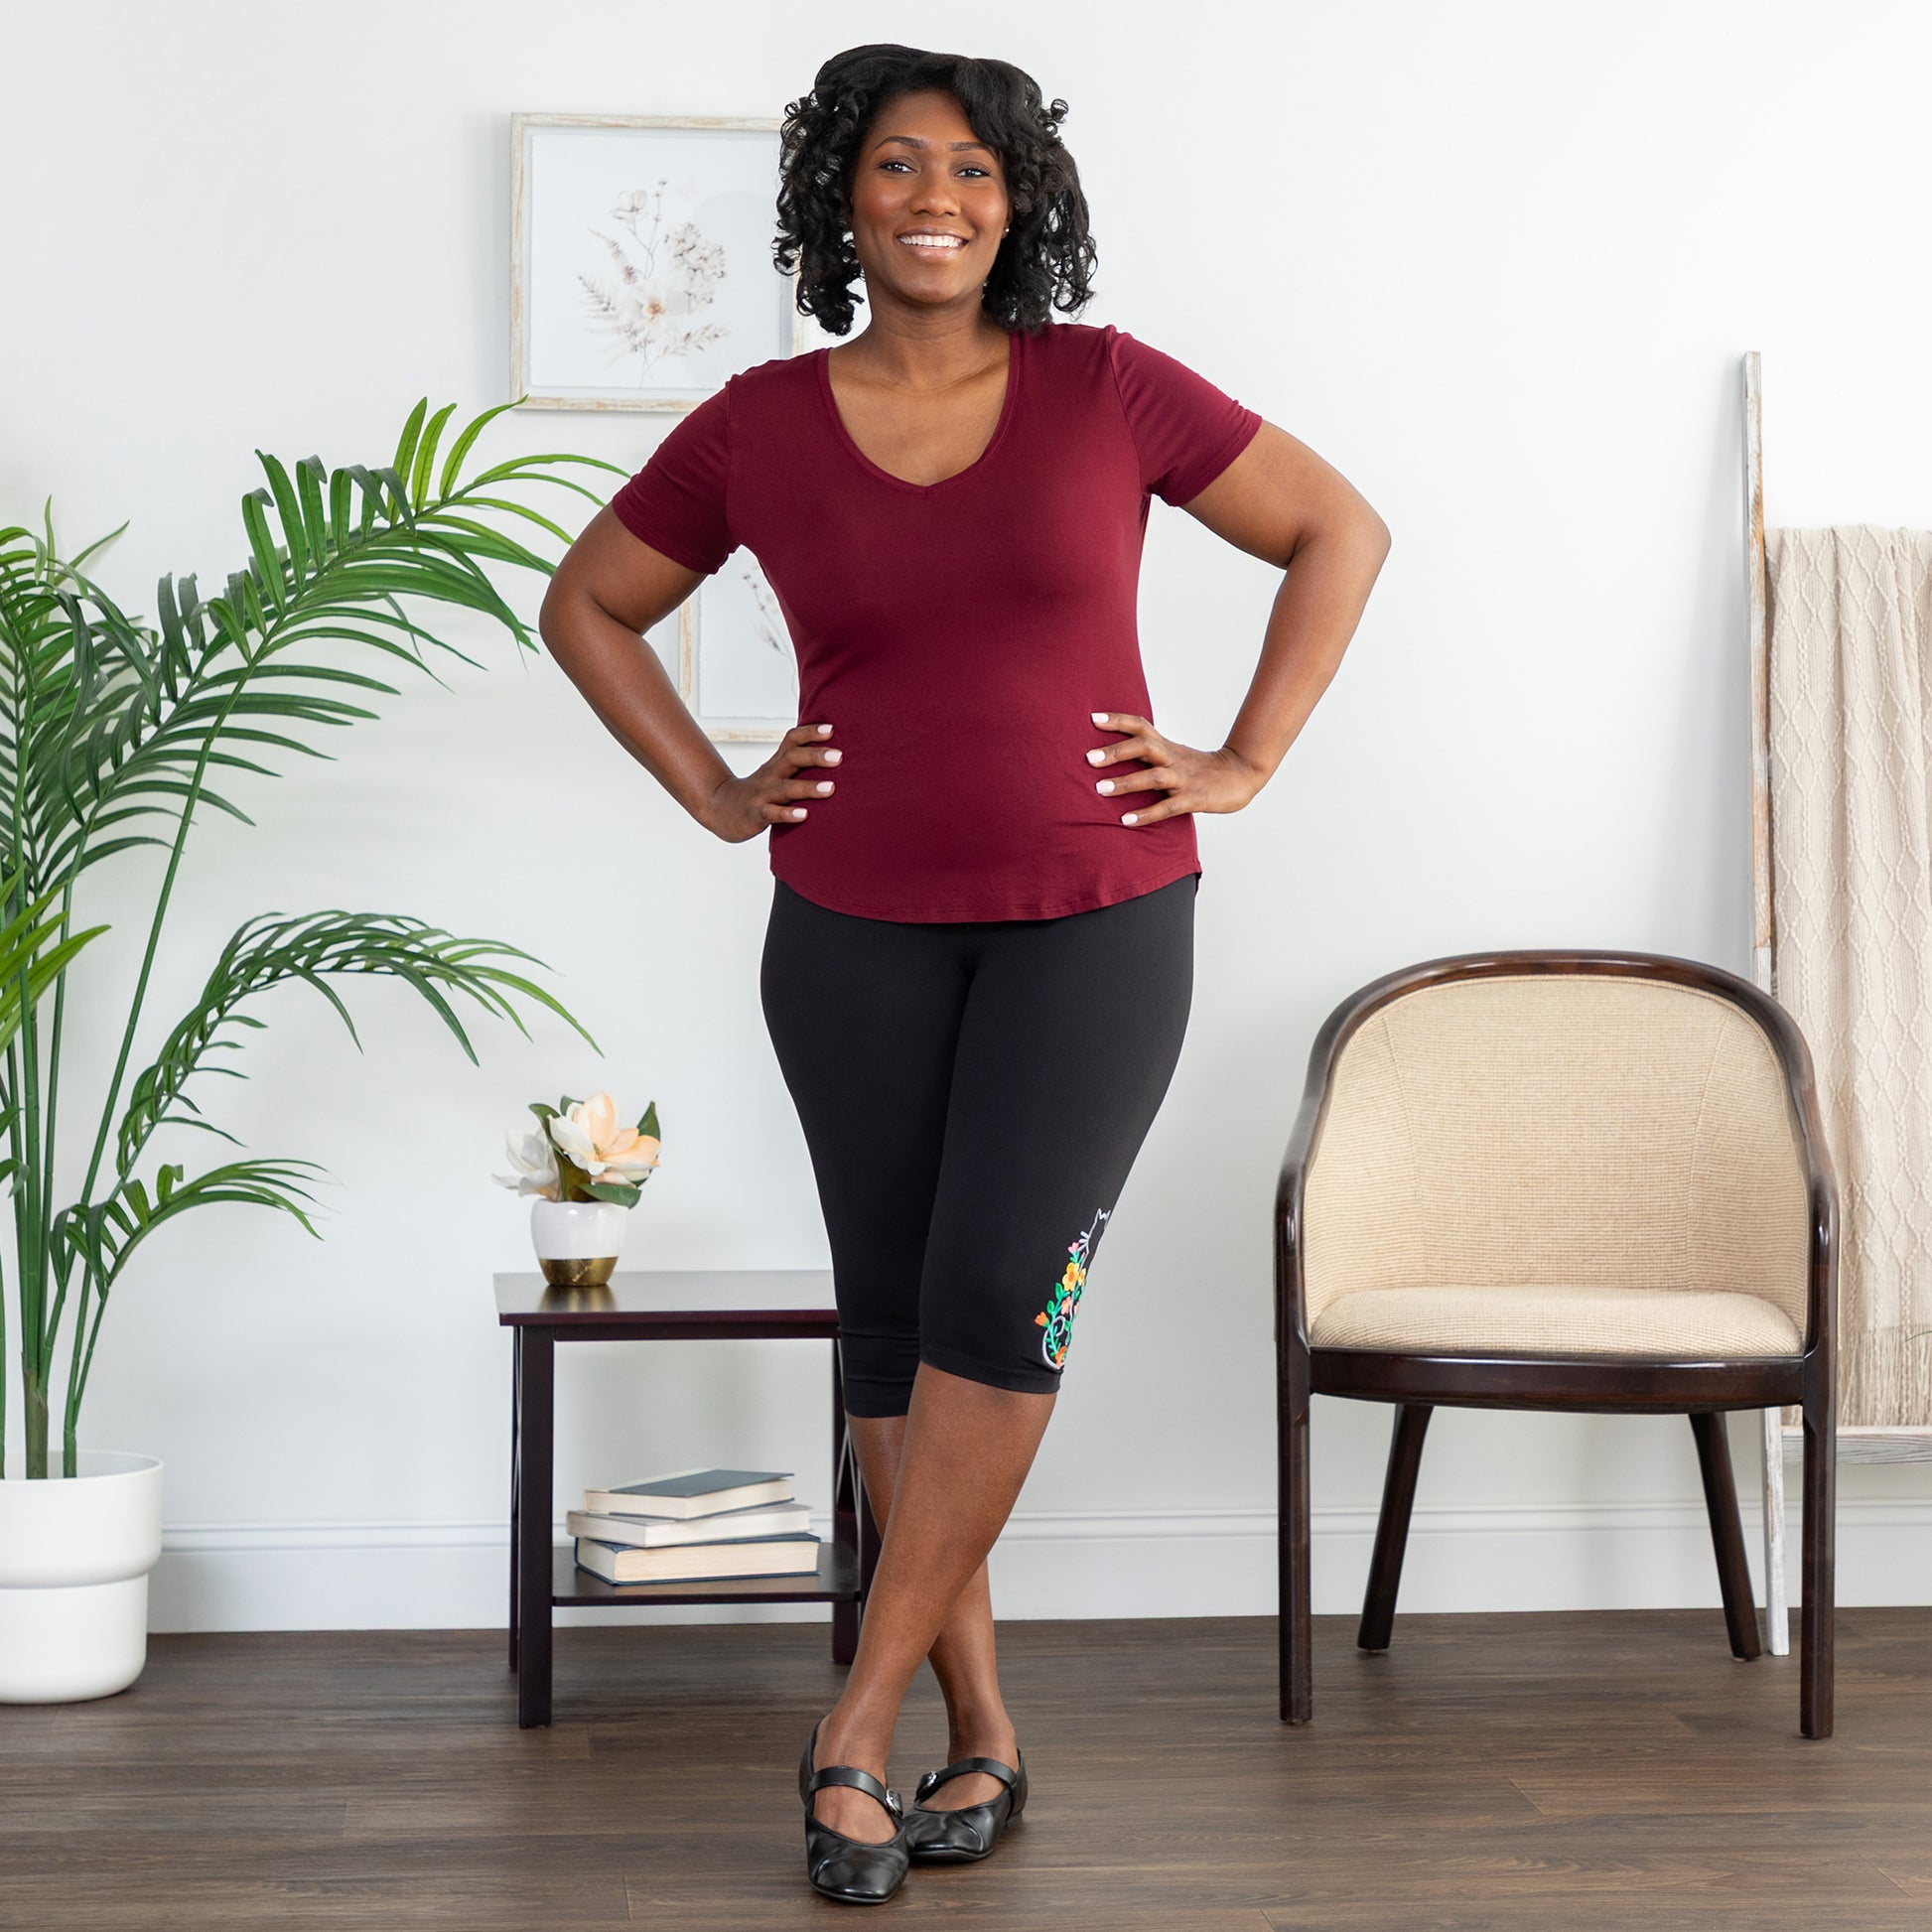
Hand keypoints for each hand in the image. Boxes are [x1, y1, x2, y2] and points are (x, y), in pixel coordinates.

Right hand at [700, 723, 840, 843]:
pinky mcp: (755, 814)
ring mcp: (762, 794)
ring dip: (808, 787)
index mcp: (777, 762)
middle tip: (838, 756)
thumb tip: (836, 754)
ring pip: (785, 788)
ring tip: (831, 788)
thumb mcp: (777, 772)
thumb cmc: (761, 791)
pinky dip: (787, 814)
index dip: (810, 732)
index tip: (831, 729)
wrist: (722, 809)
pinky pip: (771, 813)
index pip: (792, 740)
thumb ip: (800, 763)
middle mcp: (770, 774)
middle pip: (791, 758)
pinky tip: (804, 815)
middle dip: (814, 756)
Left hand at [1084, 712, 1264, 827]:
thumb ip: (1149, 753)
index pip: (1140, 726)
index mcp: (1166, 746)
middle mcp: (1172, 759)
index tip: (1092, 719)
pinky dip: (1146, 814)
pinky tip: (1126, 821)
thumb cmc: (1199, 768)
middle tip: (1089, 758)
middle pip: (1143, 746)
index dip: (1117, 721)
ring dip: (1126, 782)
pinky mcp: (1193, 799)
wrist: (1240, 776)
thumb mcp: (1173, 754)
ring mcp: (1183, 779)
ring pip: (1153, 777)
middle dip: (1116, 751)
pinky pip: (1167, 807)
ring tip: (1100, 789)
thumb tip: (1113, 754)